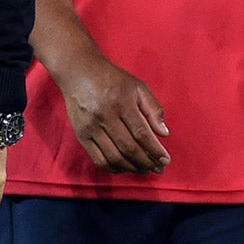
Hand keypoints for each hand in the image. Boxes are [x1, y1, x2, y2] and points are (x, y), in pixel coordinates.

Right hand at [54, 53, 169, 174]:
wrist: (78, 73)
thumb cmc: (112, 79)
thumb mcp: (138, 86)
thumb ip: (153, 108)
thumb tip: (164, 134)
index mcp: (122, 103)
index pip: (141, 133)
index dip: (155, 150)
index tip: (165, 160)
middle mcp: (105, 117)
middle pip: (129, 148)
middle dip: (146, 162)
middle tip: (158, 169)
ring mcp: (91, 128)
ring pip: (114, 157)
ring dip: (132, 168)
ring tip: (144, 171)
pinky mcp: (81, 135)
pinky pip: (98, 159)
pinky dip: (113, 168)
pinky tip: (124, 168)